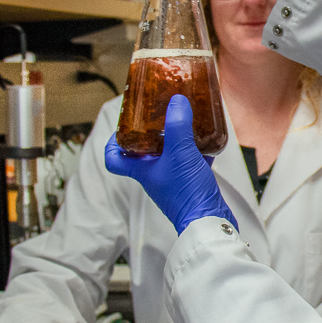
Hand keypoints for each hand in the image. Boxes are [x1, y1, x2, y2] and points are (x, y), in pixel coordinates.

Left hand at [105, 95, 237, 234]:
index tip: (123, 125)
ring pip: (168, 155)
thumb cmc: (187, 194)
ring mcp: (172, 180)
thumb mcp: (181, 153)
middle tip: (159, 114)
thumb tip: (176, 101)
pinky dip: (197, 150)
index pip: (114, 158)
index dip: (112, 141)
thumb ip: (178, 125)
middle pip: (143, 152)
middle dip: (150, 132)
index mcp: (141, 170)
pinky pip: (190, 161)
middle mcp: (154, 175)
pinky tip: (207, 140)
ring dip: (175, 138)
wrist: (209, 221)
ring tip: (185, 121)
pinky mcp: (190, 184)